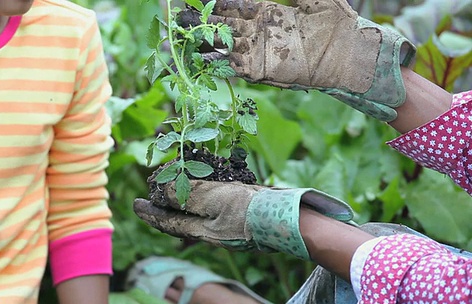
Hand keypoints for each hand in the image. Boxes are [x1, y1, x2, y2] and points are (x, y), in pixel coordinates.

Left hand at [134, 180, 353, 259]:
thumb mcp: (214, 200)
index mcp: (203, 231)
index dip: (150, 213)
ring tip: (174, 184)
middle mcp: (213, 230)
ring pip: (198, 211)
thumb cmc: (251, 209)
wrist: (289, 217)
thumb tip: (161, 191)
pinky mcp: (241, 214)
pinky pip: (216, 205)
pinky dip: (205, 193)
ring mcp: (227, 224)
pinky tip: (206, 183)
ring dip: (183, 198)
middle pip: (181, 218)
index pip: (168, 223)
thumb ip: (187, 195)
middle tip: (152, 192)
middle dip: (165, 206)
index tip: (135, 204)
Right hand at [179, 0, 414, 120]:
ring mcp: (260, 52)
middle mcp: (261, 33)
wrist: (349, 53)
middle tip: (179, 19)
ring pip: (224, 46)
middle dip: (202, 23)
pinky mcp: (262, 70)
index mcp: (271, 13)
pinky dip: (217, 64)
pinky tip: (200, 61)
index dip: (218, 3)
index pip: (237, 6)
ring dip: (203, 45)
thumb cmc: (338, 22)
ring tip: (180, 42)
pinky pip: (234, 67)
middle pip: (224, 26)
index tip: (199, 0)